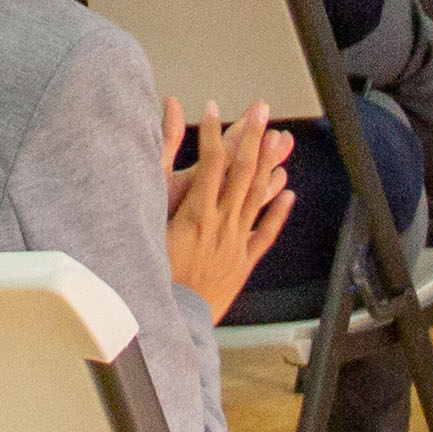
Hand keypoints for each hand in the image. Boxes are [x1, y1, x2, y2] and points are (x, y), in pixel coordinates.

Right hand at [161, 100, 296, 320]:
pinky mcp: (241, 263)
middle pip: (242, 172)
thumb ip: (152, 181)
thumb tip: (151, 157)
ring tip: (281, 139)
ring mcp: (235, 244)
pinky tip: (287, 193)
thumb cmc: (150, 276)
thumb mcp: (145, 222)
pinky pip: (265, 233)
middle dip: (252, 136)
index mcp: (196, 215)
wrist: (167, 322)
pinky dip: (277, 212)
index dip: (214, 131)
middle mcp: (221, 225)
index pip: (211, 161)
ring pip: (257, 197)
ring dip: (270, 165)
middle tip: (261, 110)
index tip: (213, 109)